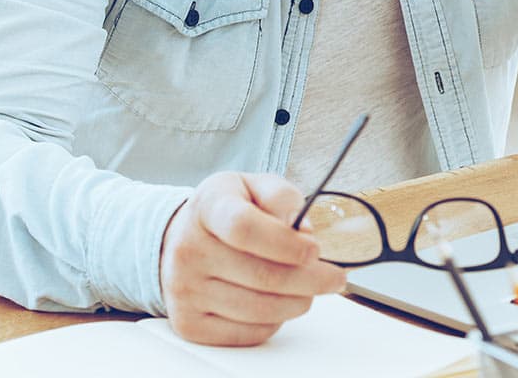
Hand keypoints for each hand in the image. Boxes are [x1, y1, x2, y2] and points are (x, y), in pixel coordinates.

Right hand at [159, 171, 346, 345]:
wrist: (182, 238)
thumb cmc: (229, 211)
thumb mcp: (254, 185)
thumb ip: (281, 196)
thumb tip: (301, 229)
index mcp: (207, 208)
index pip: (244, 228)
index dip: (285, 242)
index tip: (314, 249)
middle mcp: (188, 251)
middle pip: (262, 276)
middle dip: (311, 279)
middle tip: (335, 277)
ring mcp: (185, 291)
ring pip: (260, 310)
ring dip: (298, 302)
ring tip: (311, 289)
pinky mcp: (190, 324)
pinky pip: (248, 333)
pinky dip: (276, 321)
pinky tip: (280, 303)